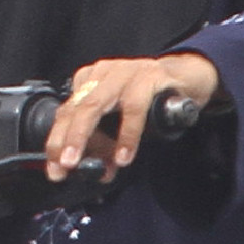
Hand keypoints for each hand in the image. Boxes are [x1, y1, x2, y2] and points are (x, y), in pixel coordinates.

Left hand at [45, 52, 222, 179]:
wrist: (189, 77)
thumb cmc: (152, 99)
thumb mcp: (123, 122)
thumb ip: (109, 145)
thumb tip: (100, 171)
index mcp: (91, 81)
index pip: (66, 112)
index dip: (58, 141)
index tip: (55, 168)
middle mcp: (102, 74)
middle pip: (75, 108)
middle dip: (66, 139)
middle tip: (64, 166)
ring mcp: (123, 72)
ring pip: (95, 105)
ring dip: (86, 136)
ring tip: (85, 164)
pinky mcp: (148, 76)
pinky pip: (133, 108)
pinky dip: (126, 135)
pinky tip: (124, 155)